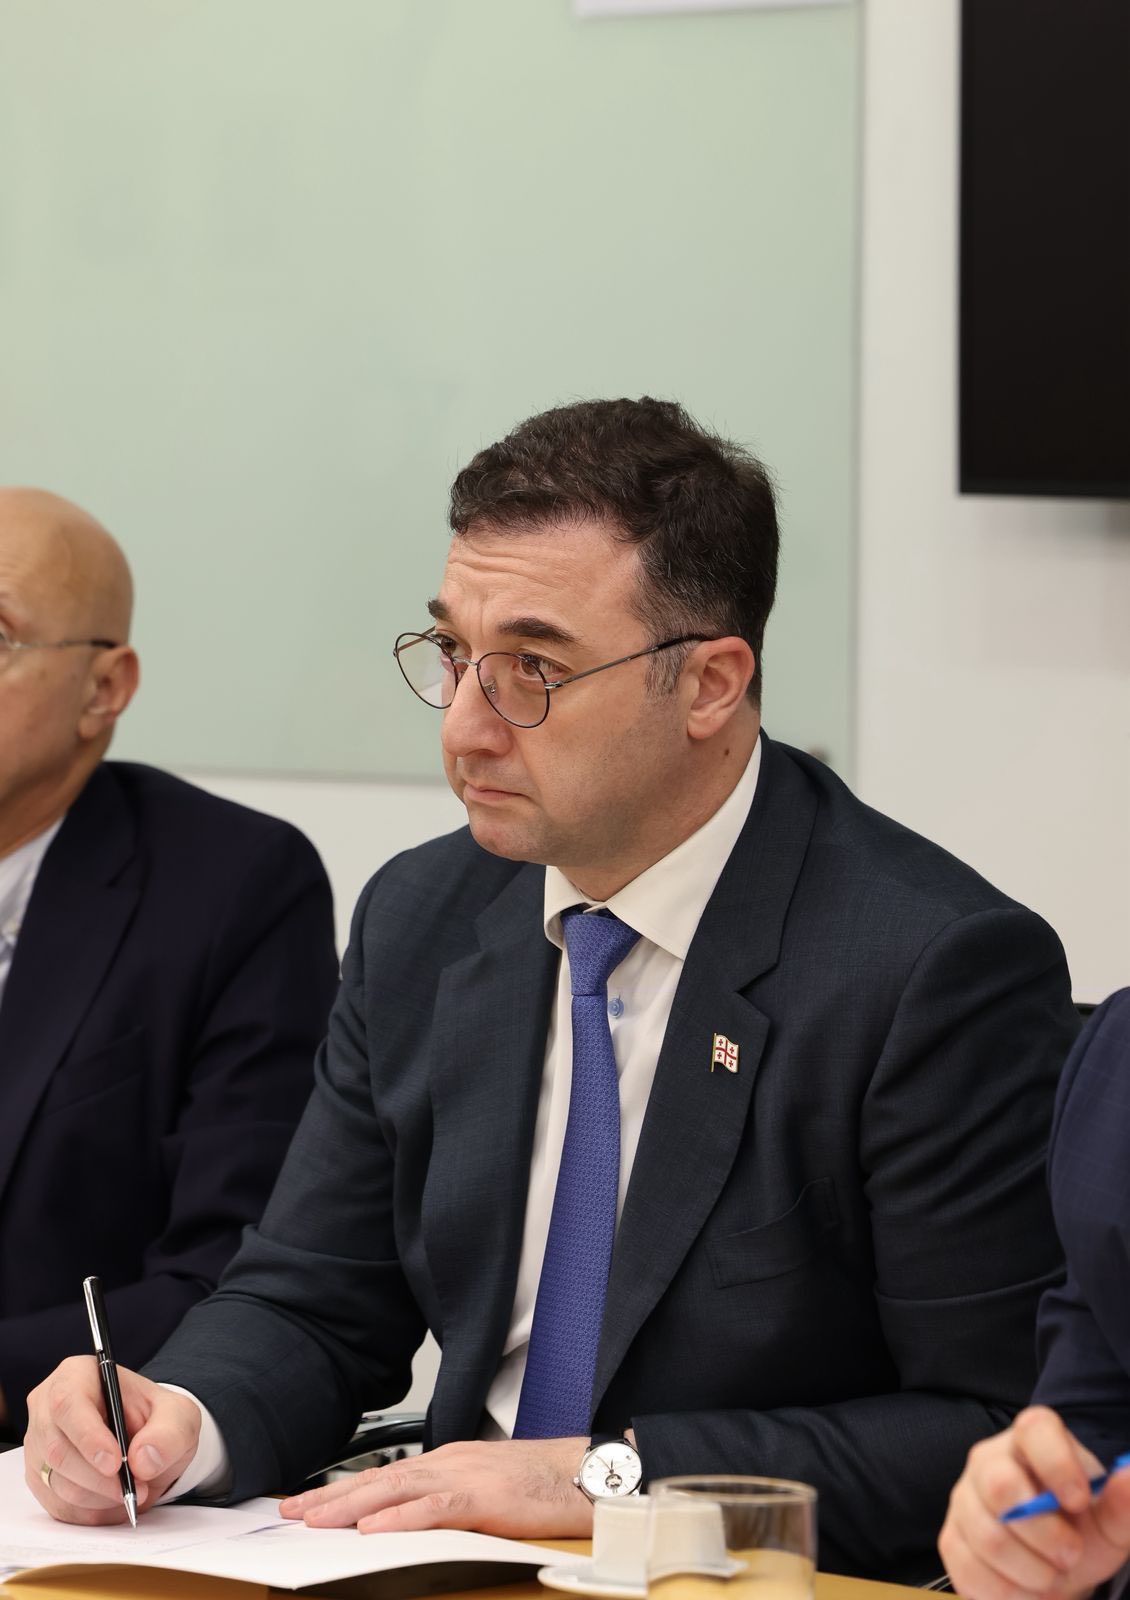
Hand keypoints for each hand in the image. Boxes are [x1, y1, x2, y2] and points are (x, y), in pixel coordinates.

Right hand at [24, 1356, 202, 1524]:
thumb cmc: (156, 1420)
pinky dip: (90, 1511)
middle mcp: (48, 1408)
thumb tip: (143, 1460)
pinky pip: (58, 1506)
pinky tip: (114, 1500)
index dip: (88, 1436)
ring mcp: (39, 1446)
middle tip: (137, 1488)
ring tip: (132, 1491)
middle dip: (100, 1478)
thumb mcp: (178, 1416)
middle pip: (58, 1450)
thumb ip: (168, 1433)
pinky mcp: (41, 1479)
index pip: (68, 1404)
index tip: (115, 1463)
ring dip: (99, 1497)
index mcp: (77, 1375)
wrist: (148, 1442)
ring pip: (57, 1483)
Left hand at [279, 1437, 591, 1537]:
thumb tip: (413, 1521)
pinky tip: (372, 1528)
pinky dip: (399, 1517)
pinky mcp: (484, 1498)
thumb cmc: (544, 1485)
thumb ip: (450, 1501)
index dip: (344, 1489)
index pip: (386, 1475)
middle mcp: (450, 1462)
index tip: (308, 1503)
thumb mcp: (487, 1490)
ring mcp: (465, 1476)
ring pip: (396, 1489)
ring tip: (314, 1520)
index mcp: (450, 1461)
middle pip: (380, 1479)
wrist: (586, 1472)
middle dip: (332, 1497)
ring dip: (351, 1505)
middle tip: (290, 1511)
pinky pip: (433, 1509)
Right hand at [940, 1406, 1129, 1599]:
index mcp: (1031, 1440)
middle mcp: (989, 1459)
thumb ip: (1121, 1503)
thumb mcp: (1109, 1522)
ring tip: (1051, 1577)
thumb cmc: (1081, 1531)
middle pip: (1000, 1486)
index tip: (1079, 1502)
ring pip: (988, 1537)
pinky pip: (970, 1569)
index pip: (1034, 1430)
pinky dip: (1008, 1592)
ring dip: (1032, 1572)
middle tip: (1071, 1556)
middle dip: (1044, 1534)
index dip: (1057, 1464)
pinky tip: (1026, 1589)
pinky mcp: (950, 1538)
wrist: (1053, 1566)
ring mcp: (964, 1498)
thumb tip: (1129, 1476)